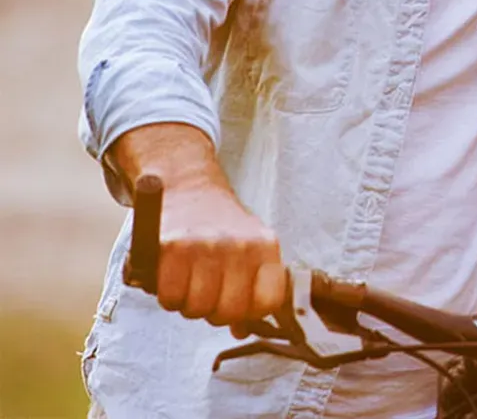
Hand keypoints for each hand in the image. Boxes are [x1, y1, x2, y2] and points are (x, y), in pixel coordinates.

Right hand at [112, 123, 285, 332]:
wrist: (188, 188)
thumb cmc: (221, 230)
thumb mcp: (248, 253)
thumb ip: (251, 290)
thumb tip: (243, 332)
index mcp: (266, 248)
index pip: (267, 303)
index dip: (249, 314)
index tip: (236, 306)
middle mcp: (240, 246)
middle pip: (228, 312)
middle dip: (213, 313)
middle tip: (205, 295)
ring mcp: (206, 246)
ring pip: (196, 309)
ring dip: (187, 305)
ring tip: (187, 283)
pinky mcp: (172, 248)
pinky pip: (170, 297)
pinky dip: (166, 296)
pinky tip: (170, 279)